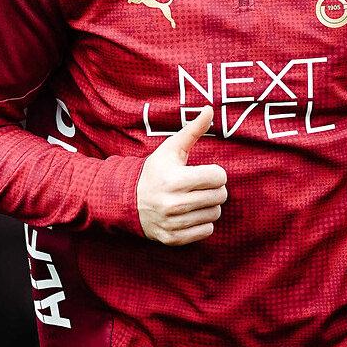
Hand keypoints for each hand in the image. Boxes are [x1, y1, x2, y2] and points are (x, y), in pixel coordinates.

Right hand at [136, 106, 226, 245]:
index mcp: (175, 180)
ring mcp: (173, 223)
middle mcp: (173, 204)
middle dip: (214, 189)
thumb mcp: (171, 148)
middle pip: (220, 196)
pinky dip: (203, 222)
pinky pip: (206, 231)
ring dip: (209, 205)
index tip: (204, 172)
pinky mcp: (173, 238)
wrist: (126, 200)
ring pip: (215, 214)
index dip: (215, 172)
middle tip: (200, 185)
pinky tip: (190, 213)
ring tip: (195, 199)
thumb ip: (192, 130)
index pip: (219, 177)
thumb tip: (208, 109)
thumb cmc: (154, 171)